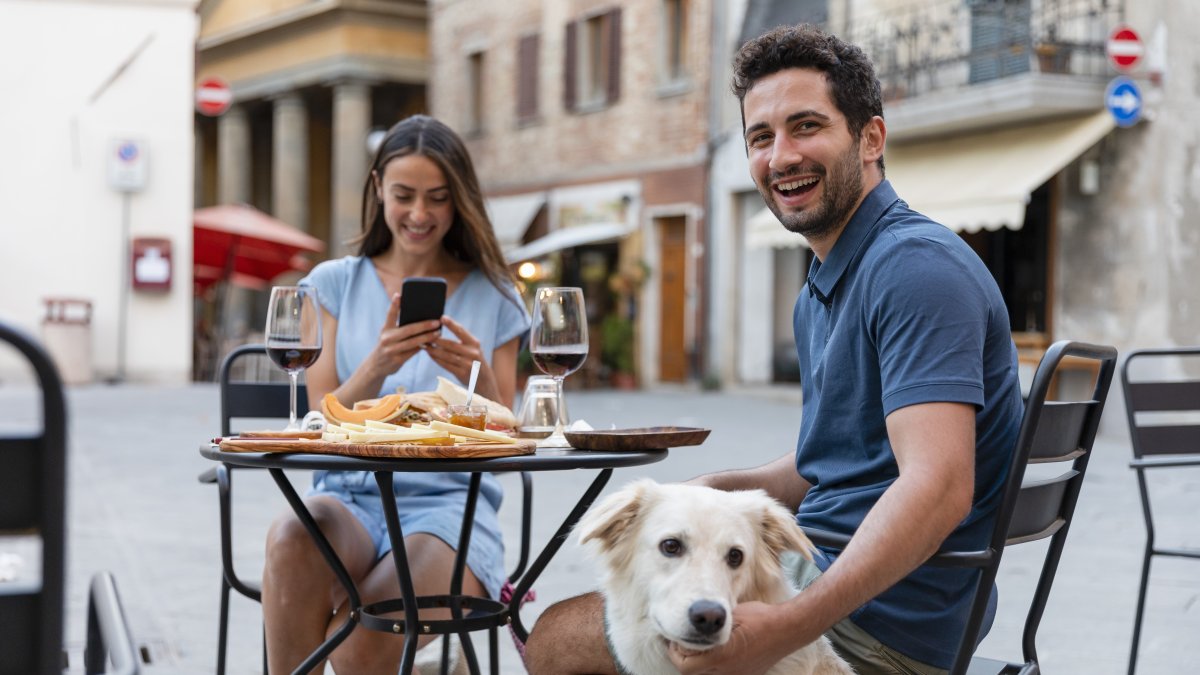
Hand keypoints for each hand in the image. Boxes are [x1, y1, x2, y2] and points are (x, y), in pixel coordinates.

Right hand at [367, 293, 440, 376]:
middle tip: (436, 321)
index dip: (394, 305)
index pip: (390, 315)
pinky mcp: (397, 360)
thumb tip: (420, 317)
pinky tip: (433, 343)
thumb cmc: (388, 345)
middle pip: (408, 330)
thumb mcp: (388, 334)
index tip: (398, 295)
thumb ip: (398, 326)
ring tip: (438, 333)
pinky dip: (424, 346)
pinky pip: (414, 351)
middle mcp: (387, 338)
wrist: (376, 365)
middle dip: (424, 325)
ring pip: (413, 342)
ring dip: (427, 337)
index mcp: (385, 329)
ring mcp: (391, 349)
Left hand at [424, 315, 499, 399]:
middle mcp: (472, 353)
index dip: (452, 324)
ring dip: (433, 350)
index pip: (461, 331)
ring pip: (446, 355)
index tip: (442, 317)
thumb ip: (461, 339)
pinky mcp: (462, 374)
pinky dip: (436, 359)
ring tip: (424, 345)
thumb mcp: (472, 348)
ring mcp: (468, 364)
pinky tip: (430, 355)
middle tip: (425, 335)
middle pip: (450, 344)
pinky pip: (446, 365)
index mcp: (474, 343)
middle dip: (436, 339)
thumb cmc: (474, 360)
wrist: (484, 380)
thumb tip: (441, 328)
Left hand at [668, 601, 791, 674]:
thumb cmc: (760, 618)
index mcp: (721, 657)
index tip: (675, 638)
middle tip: (682, 643)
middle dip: (683, 659)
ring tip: (697, 647)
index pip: (685, 666)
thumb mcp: (731, 615)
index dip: (675, 652)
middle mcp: (728, 672)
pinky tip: (714, 653)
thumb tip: (691, 626)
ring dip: (698, 665)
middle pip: (692, 674)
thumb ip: (710, 625)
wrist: (787, 629)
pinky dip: (713, 668)